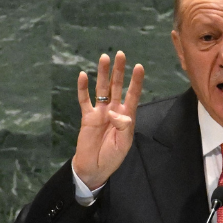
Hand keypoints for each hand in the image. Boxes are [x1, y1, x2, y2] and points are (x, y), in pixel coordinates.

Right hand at [73, 51, 144, 189]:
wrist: (94, 167)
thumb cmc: (112, 157)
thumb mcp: (123, 144)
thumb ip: (123, 126)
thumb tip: (114, 111)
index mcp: (126, 117)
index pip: (132, 95)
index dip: (136, 81)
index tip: (139, 67)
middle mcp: (114, 111)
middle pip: (117, 87)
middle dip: (119, 71)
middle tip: (121, 54)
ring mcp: (100, 112)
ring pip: (102, 89)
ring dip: (103, 74)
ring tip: (104, 58)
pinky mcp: (87, 117)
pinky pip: (84, 100)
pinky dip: (83, 88)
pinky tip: (83, 75)